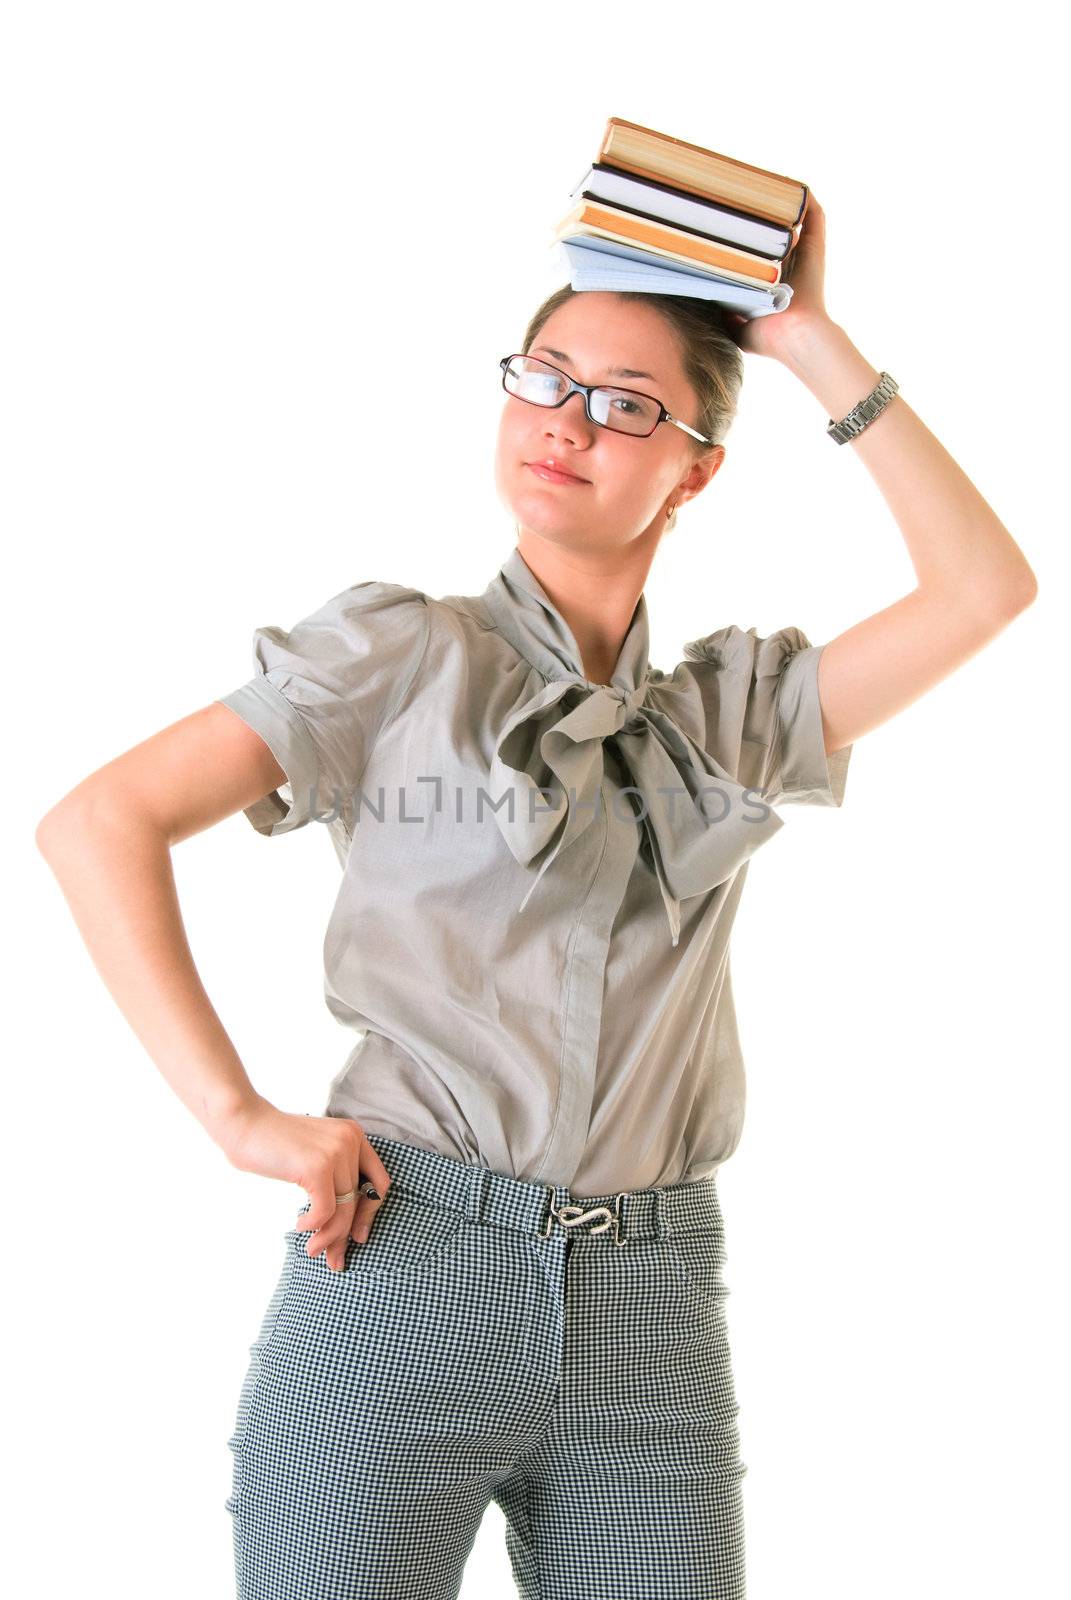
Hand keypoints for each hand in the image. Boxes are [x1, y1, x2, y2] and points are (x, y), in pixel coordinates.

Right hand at [217, 1095, 391, 1271]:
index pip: (379, 1182)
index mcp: (353, 1135)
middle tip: (335, 1260)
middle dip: (346, 1234)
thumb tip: (345, 1225)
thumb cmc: (272, 1144)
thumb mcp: (313, 1155)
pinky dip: (314, 1225)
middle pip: (360, 1201)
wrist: (243, 1123)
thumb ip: (333, 1177)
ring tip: (313, 1251)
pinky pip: (326, 1211)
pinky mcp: (317, 1167)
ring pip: (344, 1210)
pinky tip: (300, 1226)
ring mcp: (336, 1152)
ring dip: (329, 1237)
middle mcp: (350, 1140)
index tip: (357, 1236)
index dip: (370, 1213)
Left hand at [721, 192, 834, 361]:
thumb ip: (719, 309)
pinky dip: (801, 196)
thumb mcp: (733, 323)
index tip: (722, 214)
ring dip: (778, 198)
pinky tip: (783, 184)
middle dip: (757, 207)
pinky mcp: (814, 244)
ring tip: (757, 180)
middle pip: (772, 225)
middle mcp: (787, 260)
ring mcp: (802, 251)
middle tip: (734, 189)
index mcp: (769, 276)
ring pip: (791, 215)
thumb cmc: (766, 337)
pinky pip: (812, 212)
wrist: (793, 335)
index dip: (741, 229)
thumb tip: (699, 294)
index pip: (755, 245)